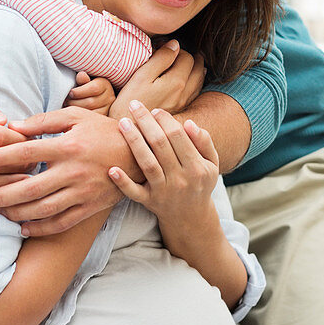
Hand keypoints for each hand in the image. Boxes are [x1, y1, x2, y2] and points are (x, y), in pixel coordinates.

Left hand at [0, 107, 141, 234]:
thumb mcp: (77, 116)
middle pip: (30, 188)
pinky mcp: (90, 207)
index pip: (26, 153)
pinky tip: (24, 227)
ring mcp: (82, 192)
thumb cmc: (104, 131)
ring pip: (43, 209)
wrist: (140, 154)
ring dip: (17, 213)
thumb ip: (44, 121)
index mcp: (68, 146)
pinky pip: (62, 223)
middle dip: (1, 195)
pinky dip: (41, 228)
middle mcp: (73, 172)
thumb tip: (13, 127)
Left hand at [64, 72, 114, 114]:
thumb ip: (82, 79)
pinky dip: (81, 118)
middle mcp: (109, 97)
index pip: (94, 88)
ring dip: (77, 111)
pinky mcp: (103, 117)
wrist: (91, 94)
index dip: (79, 91)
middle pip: (91, 102)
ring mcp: (107, 109)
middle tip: (66, 101)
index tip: (70, 93)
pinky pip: (91, 120)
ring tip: (68, 107)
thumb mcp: (84, 79)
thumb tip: (81, 75)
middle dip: (75, 102)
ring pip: (91, 113)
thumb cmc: (84, 85)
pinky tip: (75, 114)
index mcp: (104, 84)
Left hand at [108, 101, 218, 243]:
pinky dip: (123, 182)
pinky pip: (134, 193)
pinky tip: (112, 169)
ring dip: (133, 141)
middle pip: (160, 145)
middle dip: (146, 122)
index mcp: (197, 167)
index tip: (155, 110)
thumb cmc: (199, 182)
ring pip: (147, 163)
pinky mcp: (149, 202)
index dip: (165, 120)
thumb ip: (204, 142)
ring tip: (122, 122)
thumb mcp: (211, 164)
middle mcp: (181, 179)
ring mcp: (164, 192)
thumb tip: (189, 123)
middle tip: (134, 106)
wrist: (191, 218)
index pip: (178, 137)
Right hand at [109, 42, 204, 119]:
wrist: (128, 130)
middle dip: (191, 57)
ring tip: (188, 62)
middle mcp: (185, 93)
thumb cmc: (130, 102)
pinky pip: (195, 93)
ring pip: (199, 81)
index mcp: (177, 82)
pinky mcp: (180, 112)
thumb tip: (175, 44)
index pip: (187, 57)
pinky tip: (187, 81)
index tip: (163, 47)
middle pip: (198, 68)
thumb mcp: (141, 76)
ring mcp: (184, 104)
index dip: (177, 48)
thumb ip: (160, 58)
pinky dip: (194, 82)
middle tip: (180, 52)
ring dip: (195, 69)